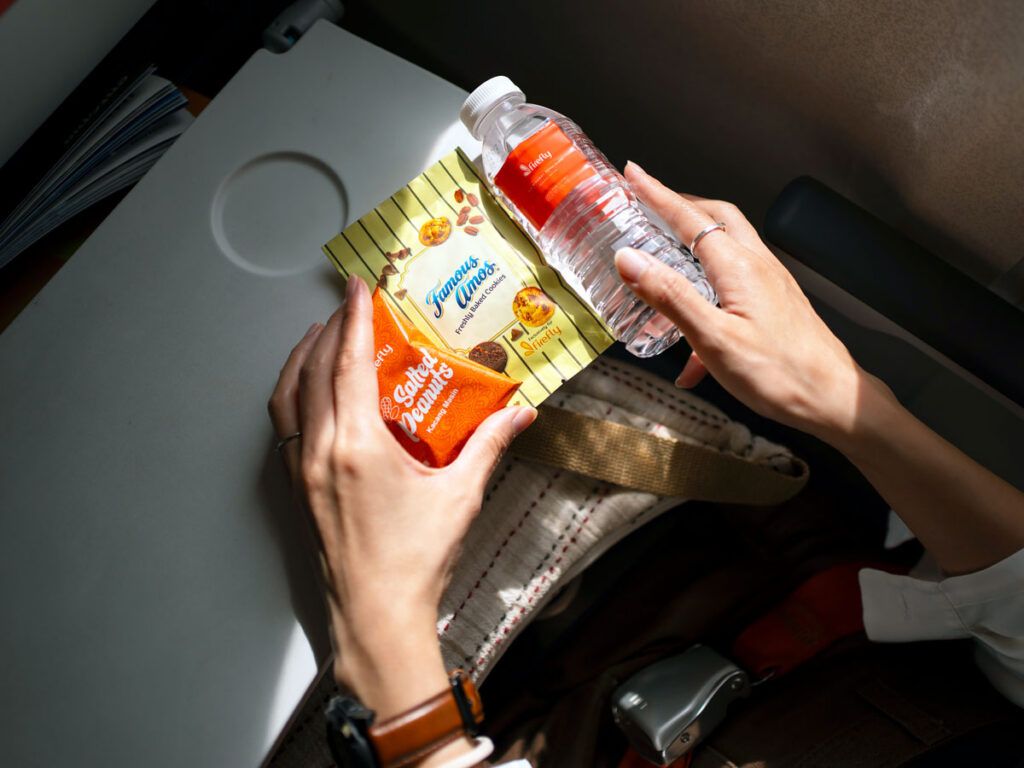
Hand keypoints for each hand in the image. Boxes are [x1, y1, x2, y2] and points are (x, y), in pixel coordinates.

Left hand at [268, 276, 535, 715]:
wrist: (376, 616)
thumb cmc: (416, 560)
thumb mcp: (460, 495)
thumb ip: (489, 445)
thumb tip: (522, 413)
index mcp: (358, 445)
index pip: (350, 364)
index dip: (354, 319)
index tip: (356, 287)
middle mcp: (321, 450)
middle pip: (314, 370)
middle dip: (330, 329)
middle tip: (349, 305)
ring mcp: (303, 469)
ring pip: (289, 395)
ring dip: (303, 358)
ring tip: (322, 337)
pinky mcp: (298, 488)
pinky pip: (286, 424)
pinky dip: (294, 392)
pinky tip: (312, 391)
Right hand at [616, 162, 873, 445]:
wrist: (835, 401)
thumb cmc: (779, 374)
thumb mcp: (713, 338)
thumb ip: (670, 296)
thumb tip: (629, 259)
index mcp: (738, 267)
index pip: (688, 218)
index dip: (657, 195)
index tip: (633, 174)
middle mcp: (757, 266)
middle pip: (716, 219)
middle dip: (680, 206)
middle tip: (650, 203)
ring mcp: (770, 284)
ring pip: (727, 248)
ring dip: (694, 244)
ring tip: (664, 258)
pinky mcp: (776, 305)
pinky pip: (735, 285)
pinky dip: (707, 298)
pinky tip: (691, 356)